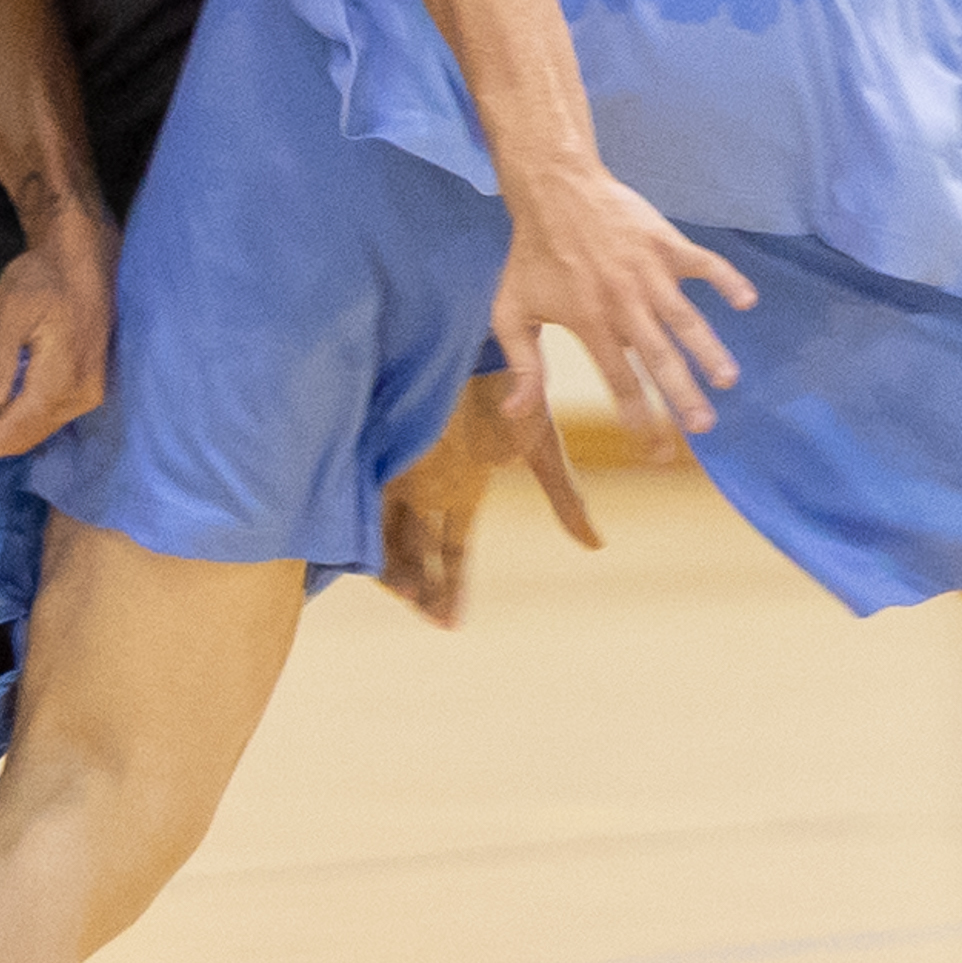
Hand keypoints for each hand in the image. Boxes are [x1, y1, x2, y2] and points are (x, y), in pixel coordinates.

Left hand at [0, 198, 113, 466]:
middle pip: (19, 437)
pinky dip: (8, 402)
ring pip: (28, 426)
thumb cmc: (44, 277)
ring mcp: (83, 393)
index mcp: (60, 384)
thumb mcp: (11, 311)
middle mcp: (78, 399)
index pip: (10, 434)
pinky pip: (40, 410)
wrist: (84, 254)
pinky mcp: (81, 382)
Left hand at [379, 372, 601, 628]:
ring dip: (396, 572)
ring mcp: (400, 469)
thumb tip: (596, 546)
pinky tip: (373, 561)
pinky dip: (369, 538)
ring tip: (410, 597)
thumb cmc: (511, 386)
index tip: (452, 625)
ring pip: (388, 536)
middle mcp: (426, 486)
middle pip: (416, 551)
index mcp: (461, 487)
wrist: (478, 337)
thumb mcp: (541, 447)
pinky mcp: (379, 450)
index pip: (452, 551)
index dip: (450, 587)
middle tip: (433, 619)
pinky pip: (365, 505)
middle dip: (422, 590)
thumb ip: (564, 497)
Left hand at [487, 161, 754, 456]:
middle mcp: (623, 301)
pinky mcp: (665, 243)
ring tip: (728, 379)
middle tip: (703, 426)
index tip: (657, 446)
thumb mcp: (511, 311)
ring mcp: (648, 271)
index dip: (639, 414)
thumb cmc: (532, 254)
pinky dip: (726, 279)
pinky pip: (703, 263)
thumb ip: (522, 364)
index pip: (619, 378)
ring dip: (708, 349)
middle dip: (682, 394)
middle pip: (658, 356)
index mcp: (588, 321)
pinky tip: (746, 301)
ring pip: (685, 317)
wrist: (554, 190)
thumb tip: (515, 413)